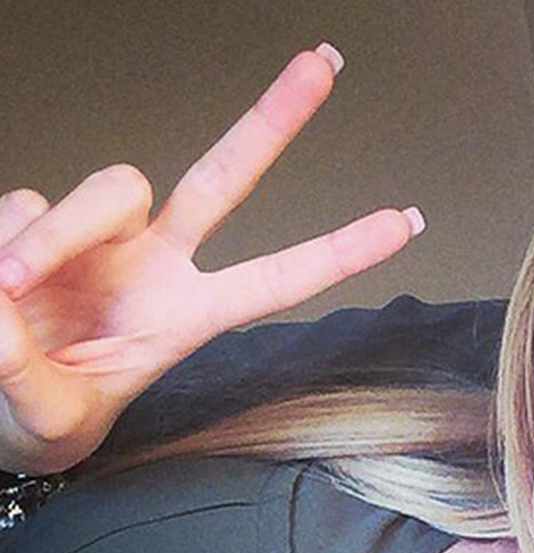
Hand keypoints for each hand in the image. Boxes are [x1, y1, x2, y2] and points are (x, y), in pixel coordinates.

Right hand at [0, 43, 425, 474]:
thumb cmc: (42, 412)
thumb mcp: (49, 416)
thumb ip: (24, 373)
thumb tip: (1, 304)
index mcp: (185, 316)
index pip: (274, 280)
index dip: (338, 253)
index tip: (404, 222)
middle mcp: (154, 262)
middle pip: (222, 177)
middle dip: (272, 122)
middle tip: (323, 65)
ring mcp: (101, 237)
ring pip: (107, 189)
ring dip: (54, 235)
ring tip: (10, 286)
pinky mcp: (39, 220)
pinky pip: (23, 207)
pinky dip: (3, 242)